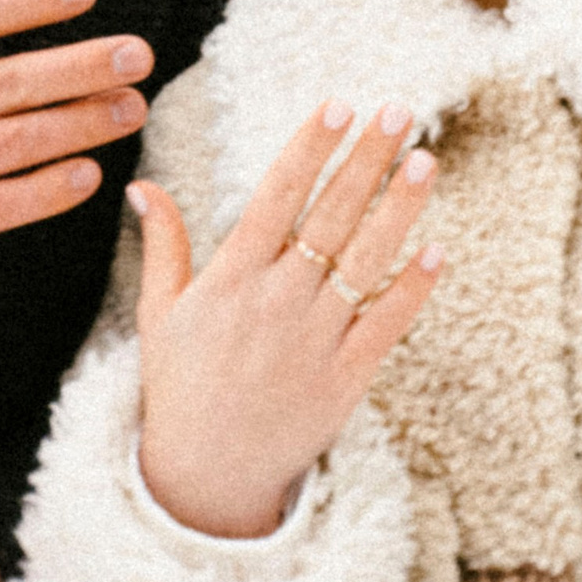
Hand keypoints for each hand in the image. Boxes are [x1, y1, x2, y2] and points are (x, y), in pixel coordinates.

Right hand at [133, 100, 441, 539]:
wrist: (205, 477)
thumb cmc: (180, 388)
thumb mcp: (159, 315)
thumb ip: (164, 245)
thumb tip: (143, 186)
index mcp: (230, 280)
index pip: (276, 196)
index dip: (309, 147)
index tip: (338, 105)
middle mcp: (276, 302)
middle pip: (330, 216)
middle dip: (366, 159)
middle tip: (398, 110)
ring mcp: (315, 340)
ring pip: (365, 261)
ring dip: (399, 208)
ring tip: (425, 159)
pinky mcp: (346, 379)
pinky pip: (386, 325)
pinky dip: (412, 288)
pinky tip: (437, 248)